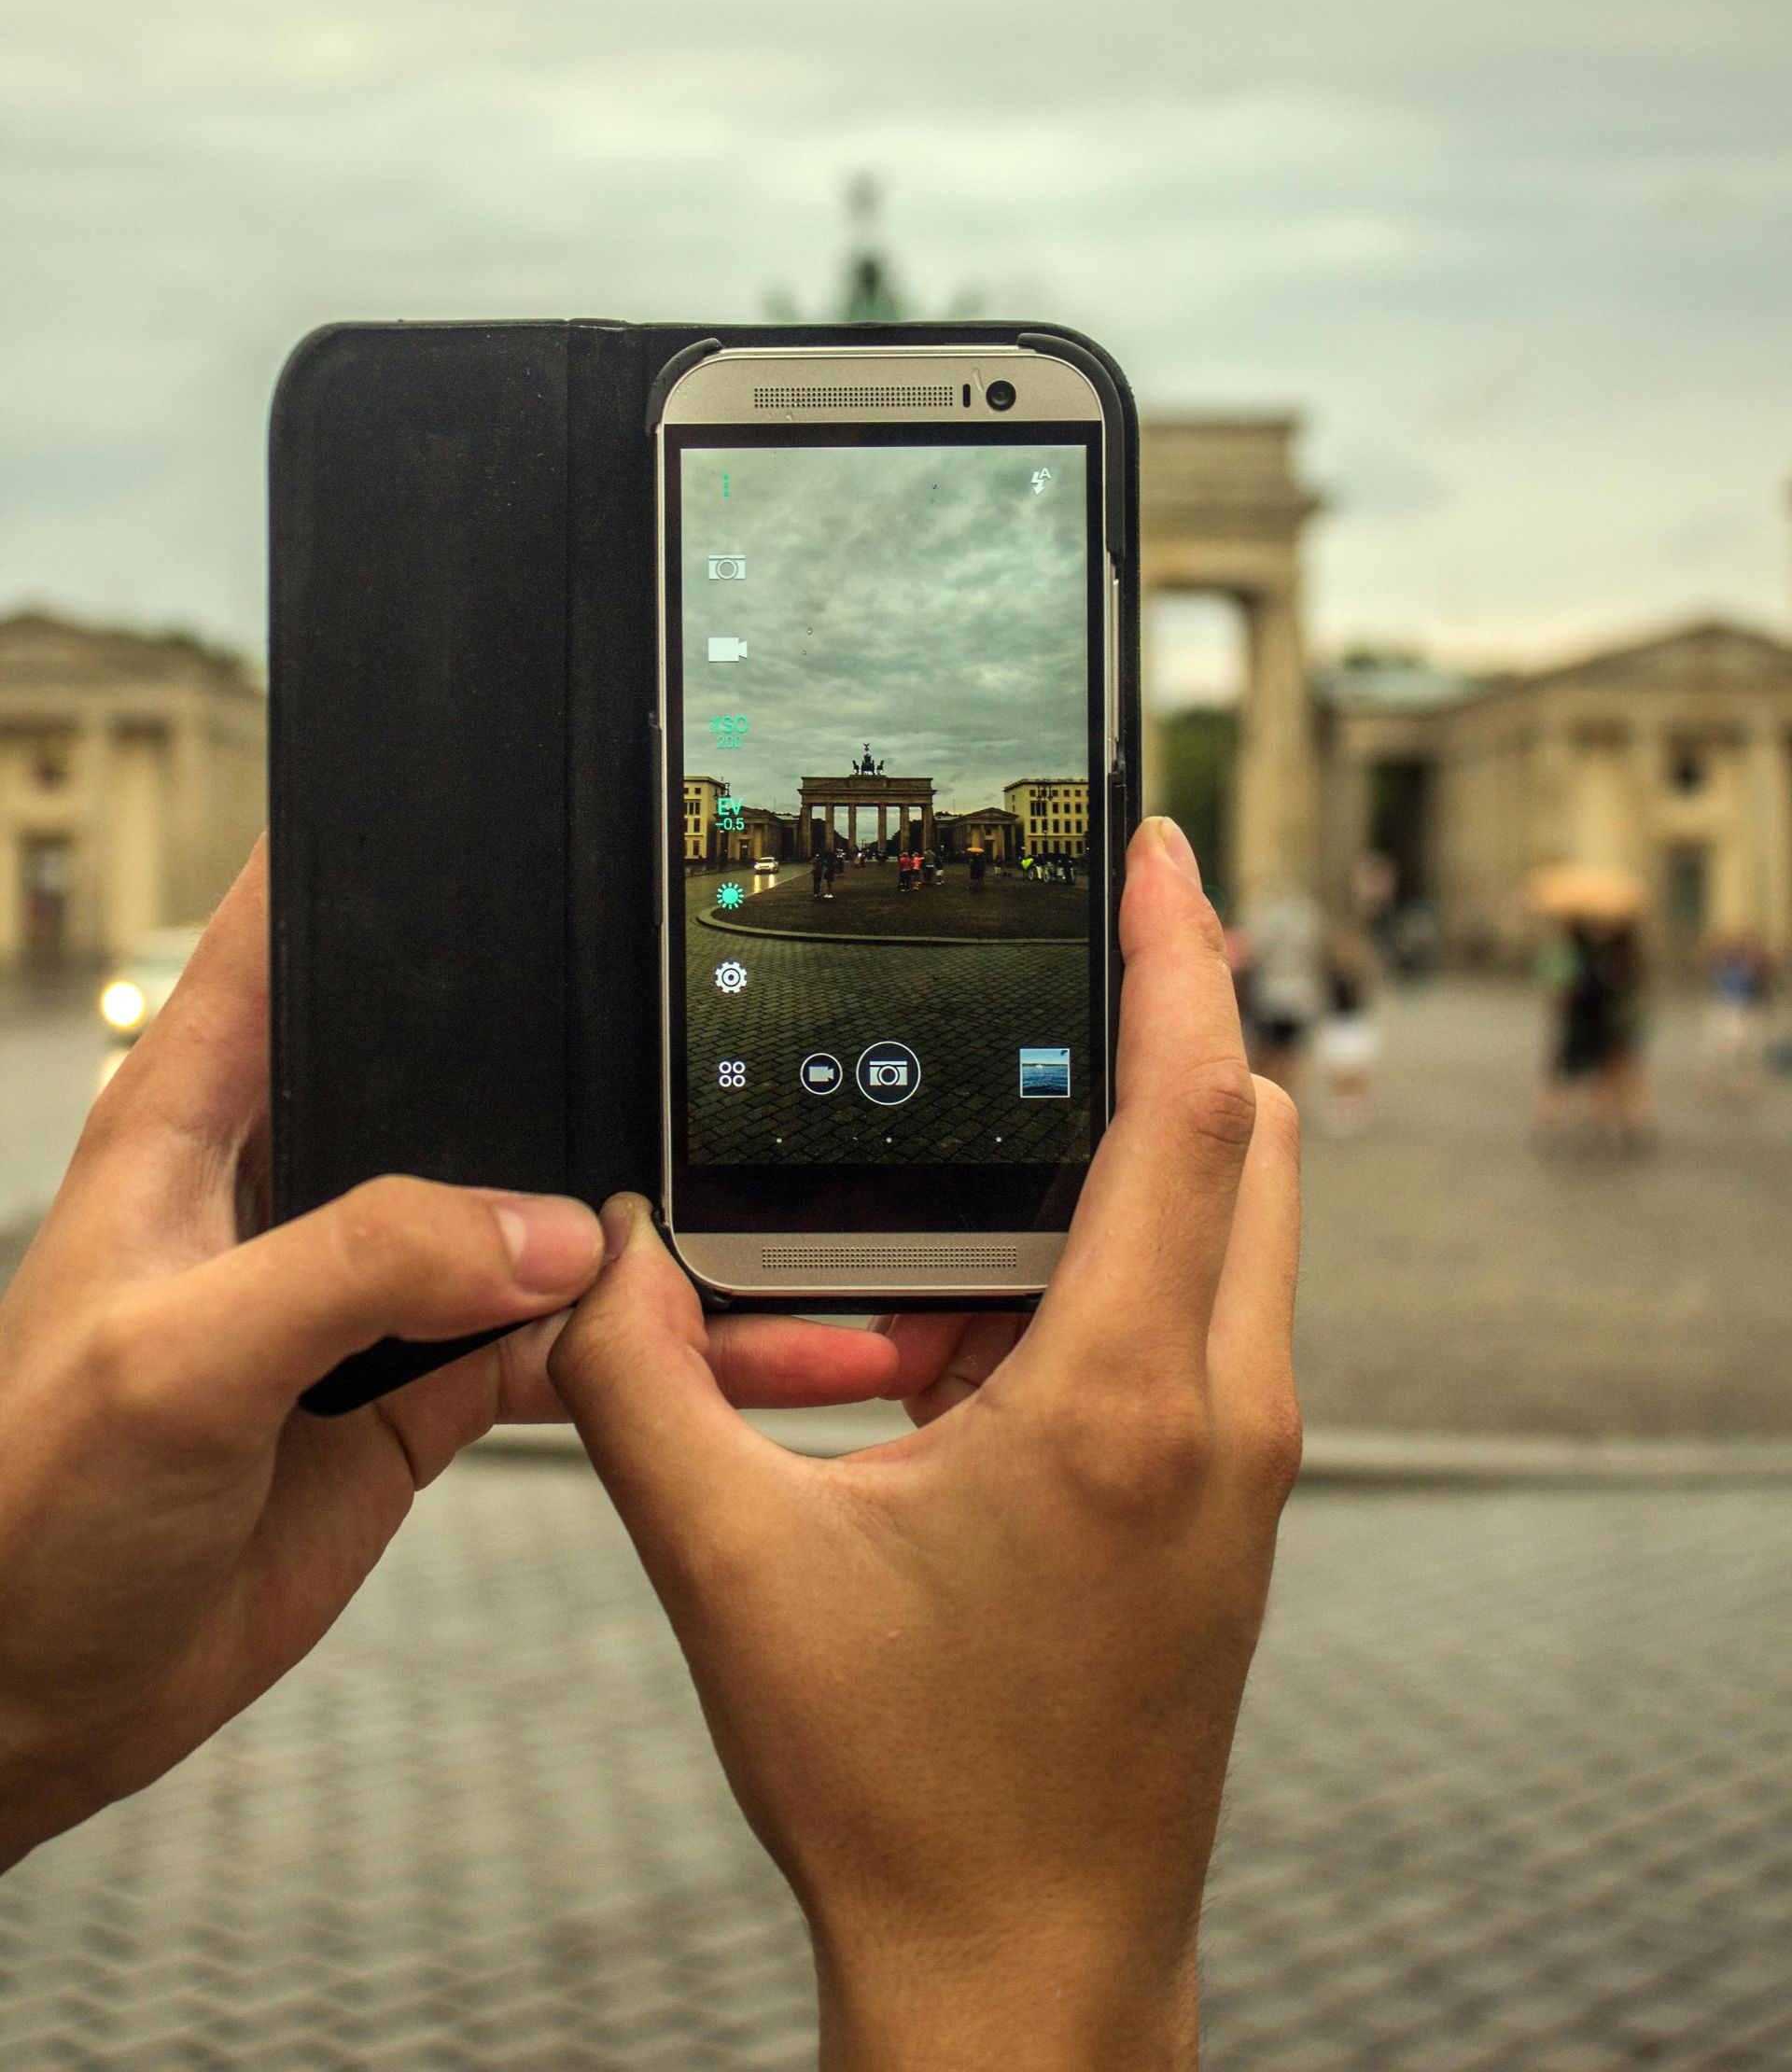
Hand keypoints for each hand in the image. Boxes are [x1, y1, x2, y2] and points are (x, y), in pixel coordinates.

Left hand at [0, 841, 918, 1871]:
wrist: (33, 1701)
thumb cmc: (25, 1513)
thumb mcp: (179, 1358)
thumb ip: (363, 1267)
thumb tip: (552, 1231)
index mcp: (199, 1116)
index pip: (287, 934)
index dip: (377, 859)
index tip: (492, 803)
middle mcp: (296, 1181)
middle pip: (455, 1066)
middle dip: (567, 1058)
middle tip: (688, 1040)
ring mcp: (367, 1287)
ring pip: (530, 1214)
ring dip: (630, 1227)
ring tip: (746, 1219)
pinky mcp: (418, 1391)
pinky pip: (557, 1345)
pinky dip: (640, 1349)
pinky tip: (718, 1346)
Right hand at [551, 818, 1301, 2071]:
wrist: (1024, 1972)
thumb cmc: (902, 1793)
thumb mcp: (728, 1564)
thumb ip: (639, 1382)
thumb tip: (593, 1249)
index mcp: (1116, 1402)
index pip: (1184, 1110)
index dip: (1178, 954)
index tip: (1161, 848)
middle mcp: (1220, 1414)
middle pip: (1249, 1137)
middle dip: (1171, 1021)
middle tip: (1078, 943)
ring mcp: (1244, 1464)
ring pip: (1236, 1224)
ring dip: (1137, 1155)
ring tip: (980, 1160)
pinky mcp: (1231, 1504)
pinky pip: (1205, 1313)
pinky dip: (1122, 1258)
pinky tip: (981, 1309)